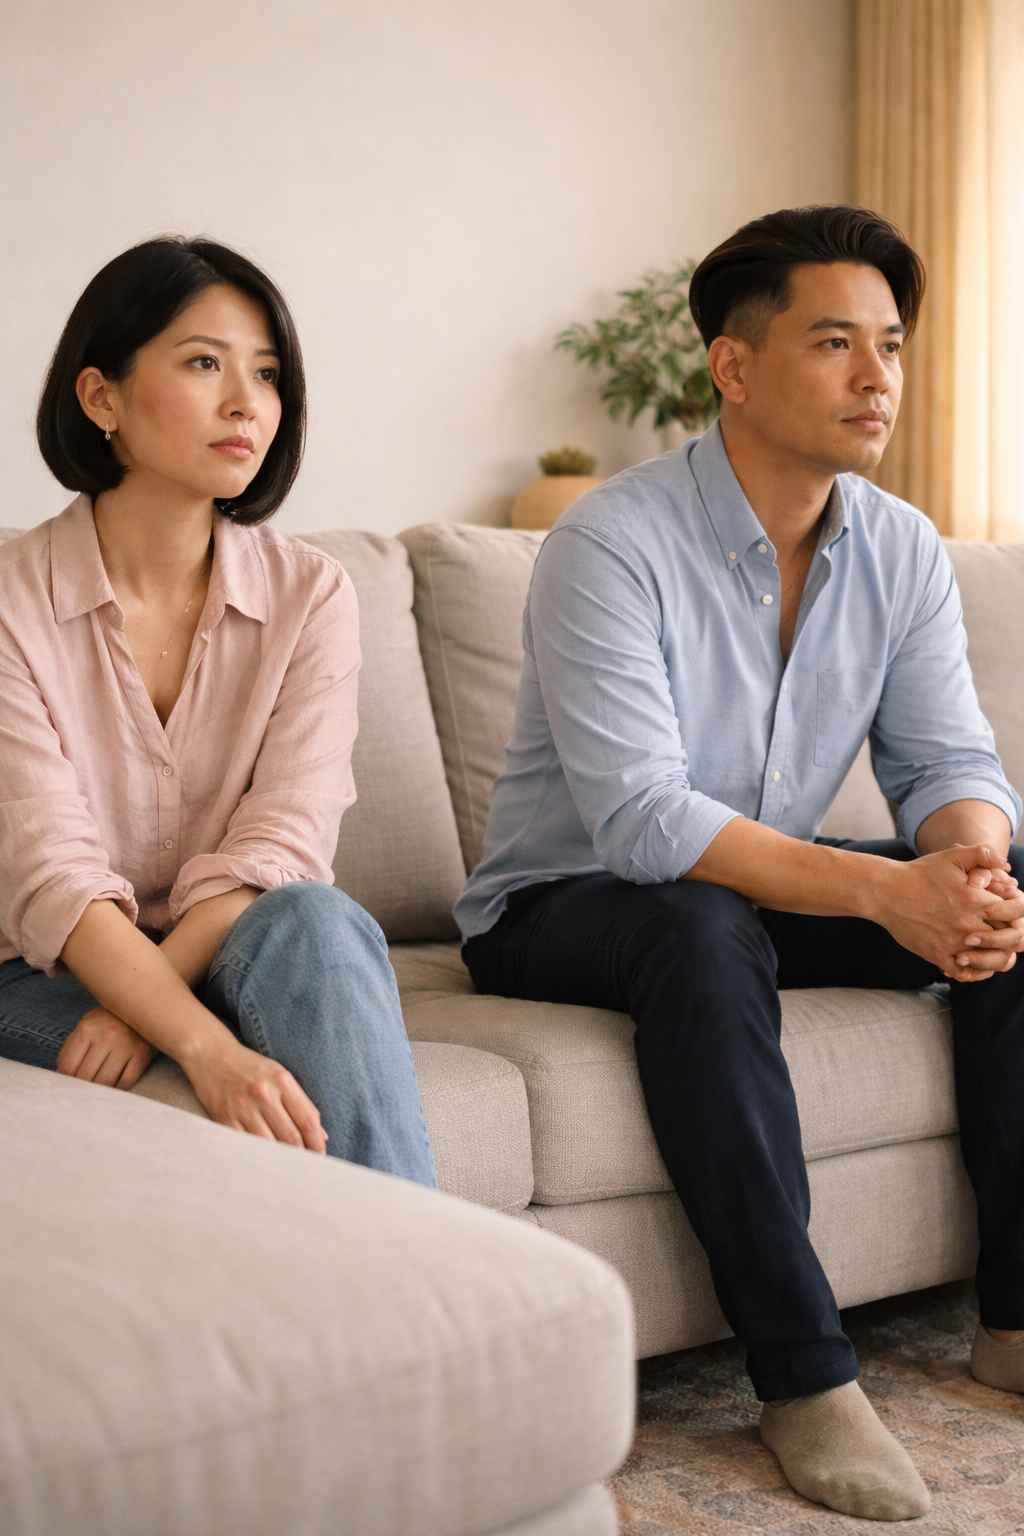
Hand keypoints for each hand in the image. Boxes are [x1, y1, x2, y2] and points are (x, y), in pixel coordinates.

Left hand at [56, 1006, 156, 1088]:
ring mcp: (126, 1045)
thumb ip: (70, 1050)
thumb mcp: (85, 1027)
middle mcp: (107, 1036)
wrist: (142, 1006)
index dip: (65, 1083)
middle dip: (82, 1088)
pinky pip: (126, 1082)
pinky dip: (118, 1089)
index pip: (68, 1068)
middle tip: (82, 1093)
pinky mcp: (142, 1054)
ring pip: (106, 1083)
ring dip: (100, 1091)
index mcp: (87, 1029)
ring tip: (97, 1091)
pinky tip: (115, 1086)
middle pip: (86, 1077)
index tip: (68, 1088)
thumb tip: (61, 1078)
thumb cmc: (109, 1021)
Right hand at [182, 1034, 327, 1153]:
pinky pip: (245, 1144)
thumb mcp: (280, 1075)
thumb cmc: (250, 1066)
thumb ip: (302, 1103)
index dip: (317, 1143)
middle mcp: (264, 1094)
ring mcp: (243, 1107)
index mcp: (282, 1081)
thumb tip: (321, 1134)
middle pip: (290, 1136)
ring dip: (281, 1160)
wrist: (211, 1054)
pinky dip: (257, 1156)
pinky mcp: (224, 1118)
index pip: (307, 1120)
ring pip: (269, 1144)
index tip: (321, 1156)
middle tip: (307, 1167)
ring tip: (289, 1168)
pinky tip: (265, 1162)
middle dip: (302, 1156)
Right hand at [872, 843, 1023, 982]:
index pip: (1017, 913)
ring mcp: (952, 941)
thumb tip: (1006, 864)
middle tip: (1009, 933)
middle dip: (1013, 936)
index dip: (1020, 914)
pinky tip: (974, 963)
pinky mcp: (936, 954)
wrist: (885, 892)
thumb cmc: (919, 873)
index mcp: (976, 899)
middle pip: (1008, 938)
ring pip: (990, 960)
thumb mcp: (951, 856)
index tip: (1013, 913)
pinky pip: (964, 972)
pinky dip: (975, 972)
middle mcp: (967, 923)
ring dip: (997, 956)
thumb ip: (981, 854)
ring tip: (996, 950)